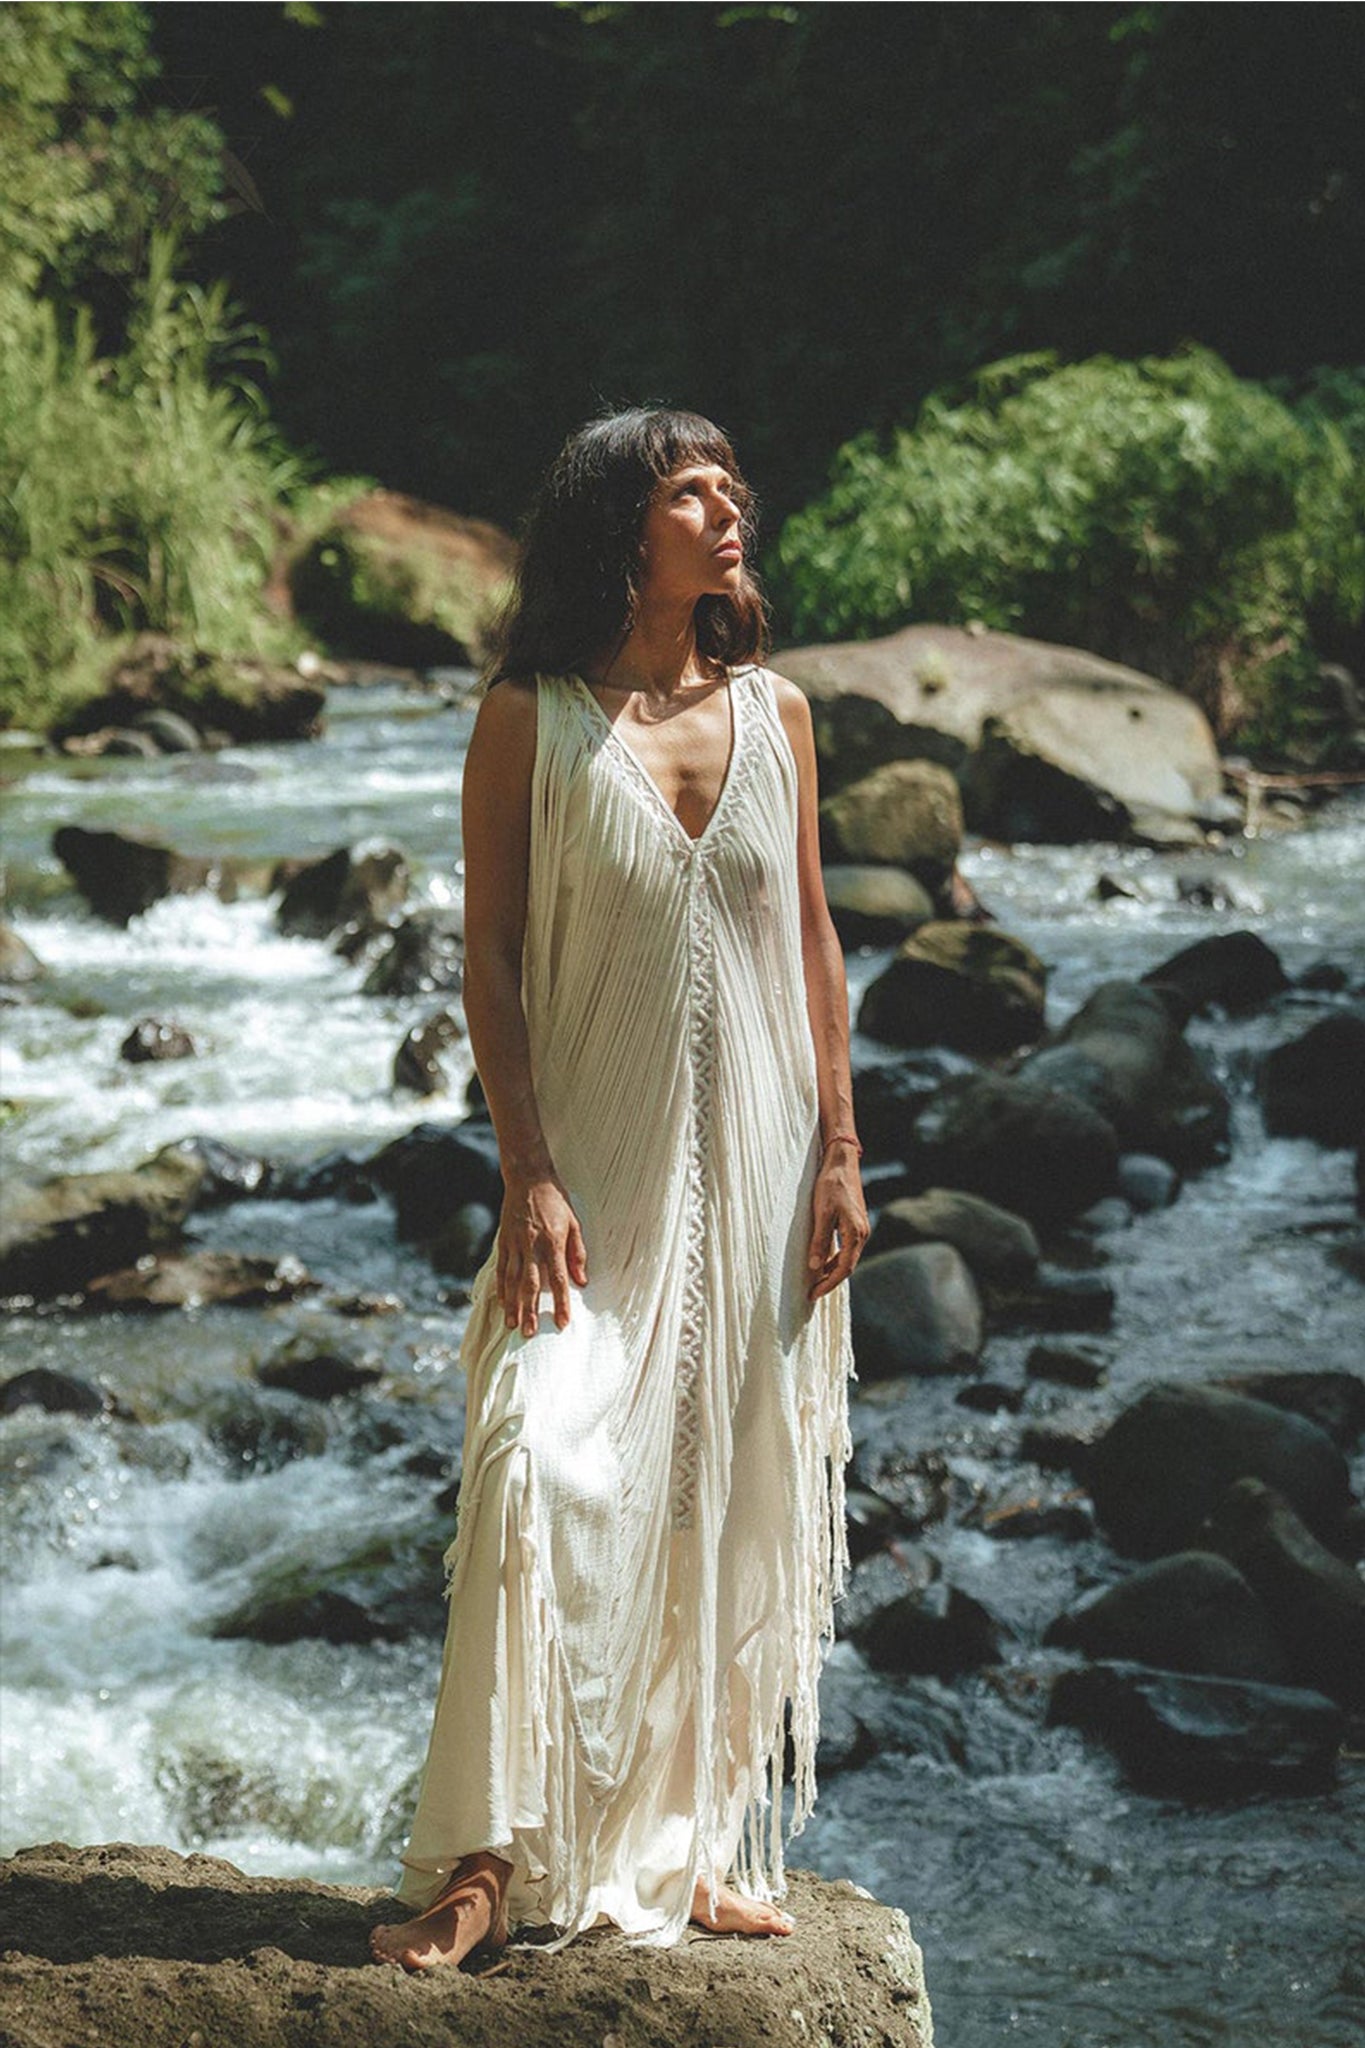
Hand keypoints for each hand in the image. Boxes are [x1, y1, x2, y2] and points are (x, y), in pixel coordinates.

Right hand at [495, 1173, 587, 1335]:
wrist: (528, 1178)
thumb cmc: (555, 1200)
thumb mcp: (575, 1223)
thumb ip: (578, 1253)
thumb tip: (582, 1281)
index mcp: (553, 1242)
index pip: (559, 1279)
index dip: (561, 1303)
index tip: (562, 1322)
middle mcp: (532, 1245)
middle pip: (531, 1285)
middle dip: (530, 1310)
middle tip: (529, 1333)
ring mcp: (515, 1244)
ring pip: (512, 1280)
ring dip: (512, 1304)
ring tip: (512, 1324)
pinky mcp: (503, 1241)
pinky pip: (501, 1269)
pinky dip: (501, 1288)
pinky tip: (502, 1302)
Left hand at [806, 1147, 868, 1300]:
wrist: (842, 1162)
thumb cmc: (831, 1185)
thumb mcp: (822, 1213)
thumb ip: (820, 1240)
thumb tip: (815, 1266)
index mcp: (856, 1234)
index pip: (844, 1268)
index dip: (828, 1284)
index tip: (813, 1294)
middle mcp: (862, 1234)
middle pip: (847, 1266)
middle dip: (830, 1281)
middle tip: (812, 1292)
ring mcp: (860, 1229)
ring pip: (848, 1258)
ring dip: (832, 1270)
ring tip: (816, 1280)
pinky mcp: (855, 1223)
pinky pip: (847, 1248)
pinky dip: (835, 1258)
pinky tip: (823, 1261)